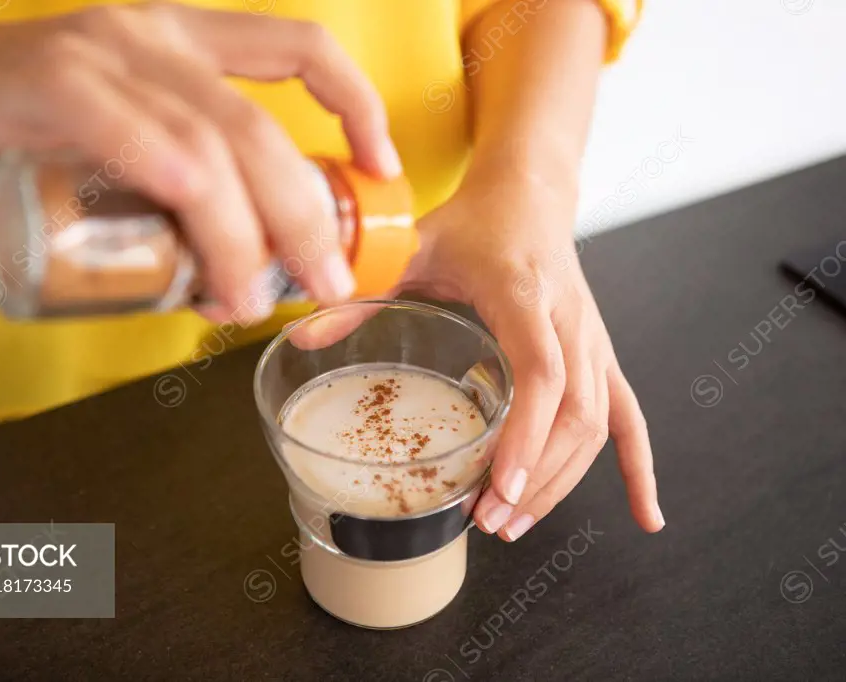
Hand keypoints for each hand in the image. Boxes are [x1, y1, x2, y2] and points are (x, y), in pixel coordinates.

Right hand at [0, 2, 400, 318]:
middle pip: (261, 127)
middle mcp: (154, 37)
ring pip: (211, 145)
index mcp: (181, 42)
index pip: (296, 48)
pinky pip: (138, 137)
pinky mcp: (51, 83)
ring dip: (247, 235)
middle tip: (325, 283)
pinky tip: (202, 252)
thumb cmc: (13, 130)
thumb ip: (174, 187)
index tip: (381, 167)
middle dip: (307, 215)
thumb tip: (236, 269)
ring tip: (251, 299)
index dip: (356, 102)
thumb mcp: (116, 144)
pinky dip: (184, 195)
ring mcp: (104, 55)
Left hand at [400, 170, 664, 540]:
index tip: (502, 488)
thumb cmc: (475, 221)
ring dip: (563, 482)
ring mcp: (592, 342)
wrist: (530, 195)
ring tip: (514, 524)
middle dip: (537, 477)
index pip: (541, 375)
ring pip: (597, 425)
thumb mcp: (414, 246)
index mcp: (525, 296)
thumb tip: (304, 335)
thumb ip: (364, 289)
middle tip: (489, 521)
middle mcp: (570, 323)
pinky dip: (637, 468)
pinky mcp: (599, 356)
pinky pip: (628, 417)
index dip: (526, 436)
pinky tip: (645, 515)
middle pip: (573, 414)